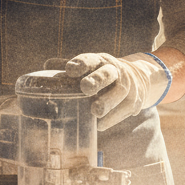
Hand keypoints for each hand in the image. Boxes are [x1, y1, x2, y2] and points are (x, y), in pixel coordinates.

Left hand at [51, 52, 169, 130]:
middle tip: (85, 88)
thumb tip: (46, 66)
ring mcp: (127, 86)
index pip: (91, 59)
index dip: (81, 63)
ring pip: (119, 92)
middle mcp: (115, 71)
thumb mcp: (90, 67)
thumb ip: (69, 67)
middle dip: (97, 79)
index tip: (70, 69)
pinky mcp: (134, 101)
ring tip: (95, 111)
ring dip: (108, 101)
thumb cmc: (103, 74)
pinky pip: (124, 110)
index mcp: (100, 61)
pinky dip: (113, 118)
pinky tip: (100, 125)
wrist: (137, 78)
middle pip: (108, 73)